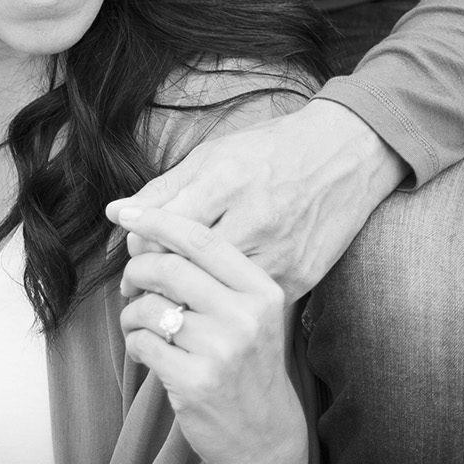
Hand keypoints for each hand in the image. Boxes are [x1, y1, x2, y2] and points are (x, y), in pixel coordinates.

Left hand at [113, 100, 407, 298]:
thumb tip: (118, 213)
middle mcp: (256, 221)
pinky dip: (217, 312)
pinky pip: (243, 309)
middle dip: (150, 279)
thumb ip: (165, 188)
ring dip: (177, 302)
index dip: (140, 244)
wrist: (346, 155)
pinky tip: (200, 309)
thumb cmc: (270, 152)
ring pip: (210, 296)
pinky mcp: (298, 283)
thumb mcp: (214, 156)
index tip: (131, 248)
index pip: (166, 227)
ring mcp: (280, 255)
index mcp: (229, 182)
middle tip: (134, 282)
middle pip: (184, 266)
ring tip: (162, 297)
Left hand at [115, 208, 307, 463]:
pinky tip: (146, 352)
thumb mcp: (249, 314)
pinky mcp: (195, 382)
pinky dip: (134, 342)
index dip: (157, 220)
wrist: (264, 437)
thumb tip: (147, 230)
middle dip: (137, 270)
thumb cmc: (246, 365)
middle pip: (168, 267)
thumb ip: (212, 275)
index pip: (201, 239)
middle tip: (130, 283)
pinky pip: (142, 342)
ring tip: (138, 326)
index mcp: (261, 290)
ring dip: (131, 313)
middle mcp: (245, 316)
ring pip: (149, 306)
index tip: (125, 213)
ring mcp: (221, 351)